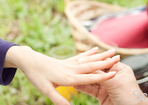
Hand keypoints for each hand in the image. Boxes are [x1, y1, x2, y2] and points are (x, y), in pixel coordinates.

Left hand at [5, 46, 119, 104]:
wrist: (28, 60)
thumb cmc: (36, 75)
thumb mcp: (45, 90)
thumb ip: (58, 99)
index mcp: (68, 77)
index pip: (89, 77)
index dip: (103, 76)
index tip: (115, 73)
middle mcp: (71, 69)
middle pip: (92, 65)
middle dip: (106, 62)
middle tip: (119, 57)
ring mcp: (69, 63)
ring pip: (88, 59)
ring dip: (101, 55)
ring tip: (112, 51)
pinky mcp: (67, 61)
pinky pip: (81, 56)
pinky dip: (89, 53)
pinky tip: (95, 49)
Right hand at [74, 62, 141, 104]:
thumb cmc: (131, 96)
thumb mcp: (115, 82)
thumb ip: (101, 75)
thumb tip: (88, 68)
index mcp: (118, 68)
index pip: (103, 62)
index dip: (93, 60)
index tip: (82, 58)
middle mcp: (111, 76)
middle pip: (96, 70)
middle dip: (85, 69)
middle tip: (73, 66)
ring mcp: (106, 86)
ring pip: (92, 80)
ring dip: (82, 78)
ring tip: (72, 74)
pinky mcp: (101, 95)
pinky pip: (90, 89)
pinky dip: (83, 87)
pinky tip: (75, 84)